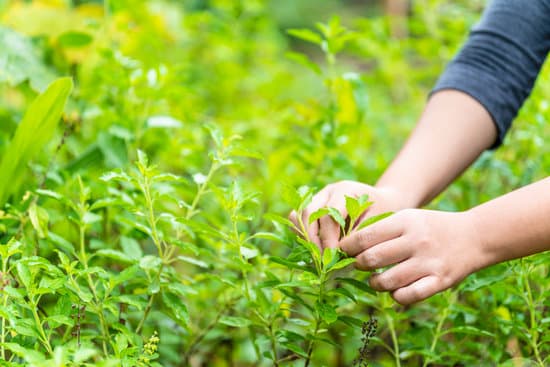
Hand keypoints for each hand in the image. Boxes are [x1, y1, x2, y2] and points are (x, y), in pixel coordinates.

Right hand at [289, 181, 408, 248]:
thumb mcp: (377, 223)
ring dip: (305, 238)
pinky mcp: (312, 207)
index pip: (329, 214)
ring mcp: (317, 197)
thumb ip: (359, 235)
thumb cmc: (383, 214)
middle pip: (309, 213)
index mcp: (346, 190)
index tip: (334, 257)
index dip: (329, 238)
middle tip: (323, 261)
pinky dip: (303, 236)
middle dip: (314, 240)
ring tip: (318, 256)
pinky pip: (297, 220)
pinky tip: (316, 250)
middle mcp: (328, 191)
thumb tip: (341, 254)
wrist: (382, 203)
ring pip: (298, 215)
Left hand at [339, 209, 486, 304]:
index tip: (343, 251)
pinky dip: (395, 296)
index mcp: (405, 222)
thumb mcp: (408, 218)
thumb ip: (382, 229)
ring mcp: (429, 263)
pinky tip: (395, 289)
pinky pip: (407, 296)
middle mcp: (416, 241)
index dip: (348, 247)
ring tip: (375, 279)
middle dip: (358, 264)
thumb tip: (348, 246)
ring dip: (374, 283)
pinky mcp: (440, 281)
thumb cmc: (430, 228)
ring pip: (386, 281)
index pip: (365, 237)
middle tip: (357, 265)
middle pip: (372, 259)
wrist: (475, 236)